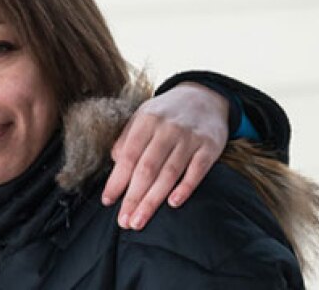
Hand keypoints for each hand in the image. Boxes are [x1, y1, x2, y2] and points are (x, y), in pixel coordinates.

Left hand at [102, 81, 228, 229]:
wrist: (205, 97)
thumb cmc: (167, 113)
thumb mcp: (143, 116)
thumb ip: (128, 138)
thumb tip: (116, 162)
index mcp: (146, 120)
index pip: (128, 155)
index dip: (117, 180)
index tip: (107, 201)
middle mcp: (167, 128)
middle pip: (147, 168)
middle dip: (133, 197)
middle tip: (124, 221)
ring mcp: (190, 137)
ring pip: (169, 173)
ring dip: (153, 200)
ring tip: (139, 221)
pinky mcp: (210, 146)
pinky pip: (197, 171)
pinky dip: (185, 188)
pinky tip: (173, 204)